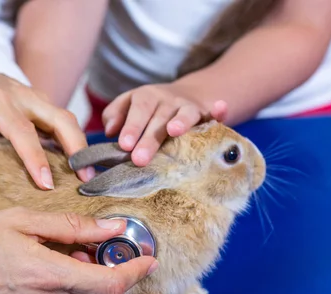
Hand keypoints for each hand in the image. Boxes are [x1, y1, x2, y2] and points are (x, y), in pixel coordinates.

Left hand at [0, 68, 94, 190]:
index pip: (22, 132)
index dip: (36, 158)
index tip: (47, 184)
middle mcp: (22, 96)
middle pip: (60, 119)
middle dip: (77, 148)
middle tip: (86, 179)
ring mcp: (35, 97)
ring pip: (67, 118)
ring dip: (80, 144)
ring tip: (87, 174)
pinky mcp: (40, 102)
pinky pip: (62, 119)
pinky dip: (73, 139)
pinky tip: (76, 162)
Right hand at [0, 208, 157, 293]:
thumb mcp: (22, 220)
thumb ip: (73, 226)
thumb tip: (112, 225)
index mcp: (48, 275)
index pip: (111, 285)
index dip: (136, 272)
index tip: (147, 259)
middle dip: (120, 285)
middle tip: (111, 258)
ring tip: (84, 267)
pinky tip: (62, 281)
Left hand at [101, 83, 227, 166]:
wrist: (182, 96)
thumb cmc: (148, 109)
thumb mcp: (128, 105)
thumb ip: (115, 115)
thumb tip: (109, 130)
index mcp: (146, 97)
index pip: (138, 111)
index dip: (131, 126)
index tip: (124, 145)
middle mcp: (168, 100)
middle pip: (158, 119)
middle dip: (149, 139)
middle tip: (139, 159)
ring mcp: (188, 106)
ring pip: (185, 114)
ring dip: (181, 121)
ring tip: (174, 131)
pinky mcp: (206, 114)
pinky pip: (213, 112)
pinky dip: (218, 111)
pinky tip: (221, 108)